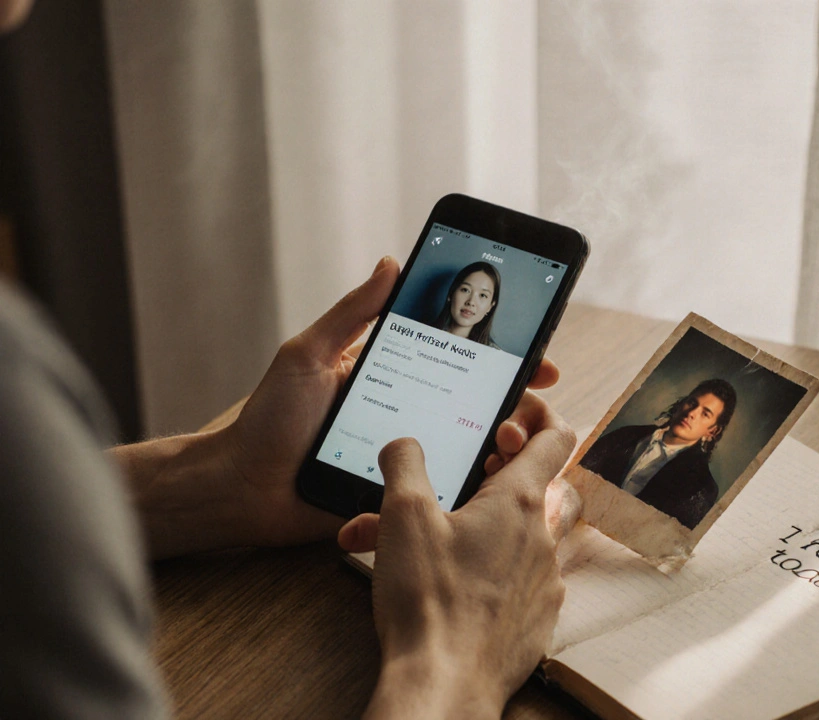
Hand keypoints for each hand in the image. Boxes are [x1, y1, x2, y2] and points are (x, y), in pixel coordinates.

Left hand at [219, 260, 563, 548]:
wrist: (240, 490)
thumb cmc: (268, 420)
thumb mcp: (308, 354)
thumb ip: (352, 313)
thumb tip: (392, 262)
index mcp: (394, 376)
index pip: (459, 363)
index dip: (504, 362)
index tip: (539, 361)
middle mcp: (409, 416)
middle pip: (477, 411)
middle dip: (516, 411)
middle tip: (531, 413)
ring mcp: (407, 460)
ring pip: (469, 455)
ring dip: (499, 452)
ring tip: (509, 449)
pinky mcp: (398, 499)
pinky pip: (441, 496)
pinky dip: (469, 492)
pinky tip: (490, 488)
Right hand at [338, 398, 576, 717]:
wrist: (445, 683)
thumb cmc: (429, 601)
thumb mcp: (403, 517)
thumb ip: (405, 465)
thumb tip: (404, 444)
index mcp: (519, 502)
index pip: (554, 438)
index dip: (539, 416)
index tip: (514, 415)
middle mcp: (543, 537)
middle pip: (548, 484)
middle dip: (513, 473)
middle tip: (474, 476)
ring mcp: (546, 580)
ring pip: (532, 533)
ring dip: (495, 524)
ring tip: (447, 533)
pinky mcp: (538, 617)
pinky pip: (527, 578)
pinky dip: (496, 568)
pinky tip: (457, 579)